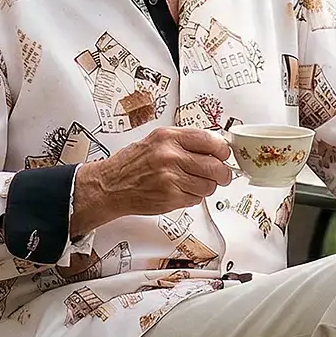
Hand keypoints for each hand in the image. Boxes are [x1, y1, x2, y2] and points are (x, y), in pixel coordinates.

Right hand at [74, 127, 233, 226]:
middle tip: (222, 175)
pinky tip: (182, 191)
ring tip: (196, 183)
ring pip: (208, 186)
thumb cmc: (132, 163)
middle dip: (223, 173)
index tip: (224, 155)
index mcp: (169, 137)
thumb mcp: (157, 139)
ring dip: (207, 187)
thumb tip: (214, 146)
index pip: (210, 141)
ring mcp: (171, 178)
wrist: (110, 185)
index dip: (223, 150)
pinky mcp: (170, 198)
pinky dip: (194, 197)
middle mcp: (170, 156)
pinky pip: (196, 199)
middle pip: (215, 166)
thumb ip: (184, 141)